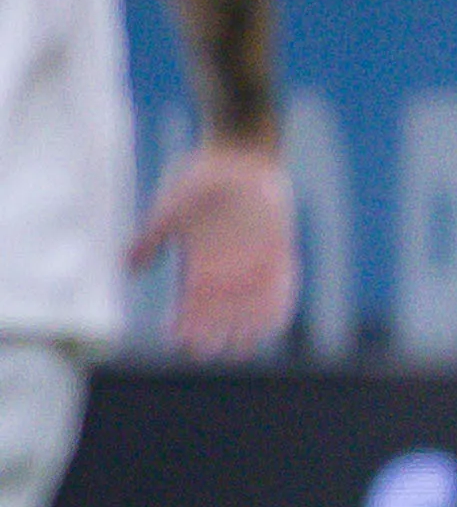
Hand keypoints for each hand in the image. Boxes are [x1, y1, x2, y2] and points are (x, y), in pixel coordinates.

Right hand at [128, 136, 294, 356]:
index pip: (191, 302)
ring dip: (247, 326)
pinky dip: (277, 302)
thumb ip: (151, 237)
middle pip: (221, 310)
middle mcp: (228, 267)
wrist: (241, 154)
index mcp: (200, 261)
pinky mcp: (278, 249)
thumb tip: (126, 267)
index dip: (186, 323)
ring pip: (251, 304)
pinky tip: (273, 323)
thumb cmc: (200, 179)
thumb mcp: (170, 208)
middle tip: (211, 352)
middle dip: (216, 332)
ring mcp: (254, 259)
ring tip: (242, 346)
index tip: (179, 340)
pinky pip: (281, 283)